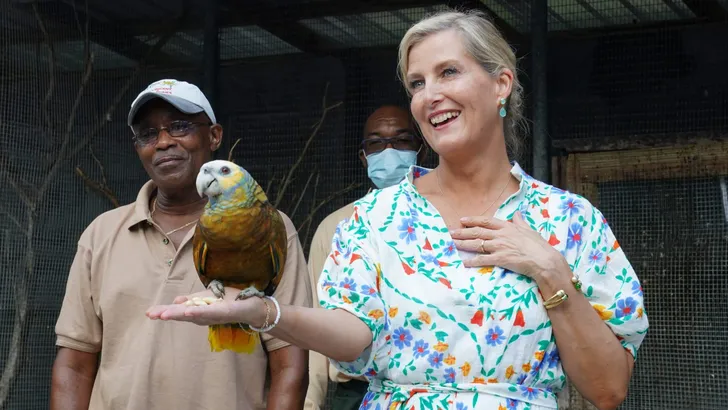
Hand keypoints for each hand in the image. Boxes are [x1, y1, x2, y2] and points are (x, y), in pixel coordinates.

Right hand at [145, 287, 265, 326]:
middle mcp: (204, 315)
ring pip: (193, 314)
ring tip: (163, 314)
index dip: (164, 311)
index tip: (148, 312)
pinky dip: (198, 312)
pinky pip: (209, 312)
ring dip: (178, 314)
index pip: (179, 311)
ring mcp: (213, 315)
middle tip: (150, 314)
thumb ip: (194, 300)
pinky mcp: (224, 313)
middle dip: (166, 314)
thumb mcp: (210, 297)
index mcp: (199, 310)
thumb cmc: (232, 300)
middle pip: (182, 315)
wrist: (253, 306)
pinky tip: (187, 311)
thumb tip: (177, 300)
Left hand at [450, 211, 568, 280]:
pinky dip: (471, 261)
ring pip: (477, 244)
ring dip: (463, 244)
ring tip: (452, 244)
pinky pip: (482, 260)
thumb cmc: (539, 246)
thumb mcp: (529, 230)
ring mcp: (500, 247)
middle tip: (450, 232)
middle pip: (477, 232)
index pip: (486, 221)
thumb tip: (517, 213)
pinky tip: (462, 261)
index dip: (473, 220)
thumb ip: (520, 221)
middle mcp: (501, 235)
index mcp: (507, 227)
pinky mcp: (500, 259)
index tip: (462, 220)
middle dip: (462, 232)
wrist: (544, 260)